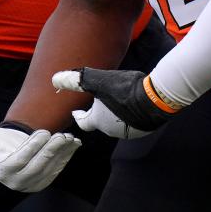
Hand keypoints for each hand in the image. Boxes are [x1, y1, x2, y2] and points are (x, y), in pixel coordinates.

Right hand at [0, 121, 80, 192]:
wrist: (9, 153)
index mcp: (4, 172)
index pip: (20, 161)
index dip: (32, 147)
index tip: (43, 132)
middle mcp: (18, 182)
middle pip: (37, 166)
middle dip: (50, 151)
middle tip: (59, 135)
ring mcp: (33, 183)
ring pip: (50, 168)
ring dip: (62, 154)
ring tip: (69, 138)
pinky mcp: (45, 181)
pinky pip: (58, 169)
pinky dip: (67, 157)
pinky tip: (74, 144)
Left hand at [52, 68, 175, 138]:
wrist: (155, 99)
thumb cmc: (124, 89)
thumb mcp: (98, 82)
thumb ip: (78, 81)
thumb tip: (55, 79)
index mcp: (98, 121)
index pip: (84, 122)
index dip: (79, 116)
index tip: (76, 113)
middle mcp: (112, 130)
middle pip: (102, 121)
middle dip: (100, 111)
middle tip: (103, 97)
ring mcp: (129, 132)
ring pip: (119, 121)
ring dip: (117, 112)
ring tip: (122, 97)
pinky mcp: (144, 129)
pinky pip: (134, 121)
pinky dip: (132, 113)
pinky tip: (136, 102)